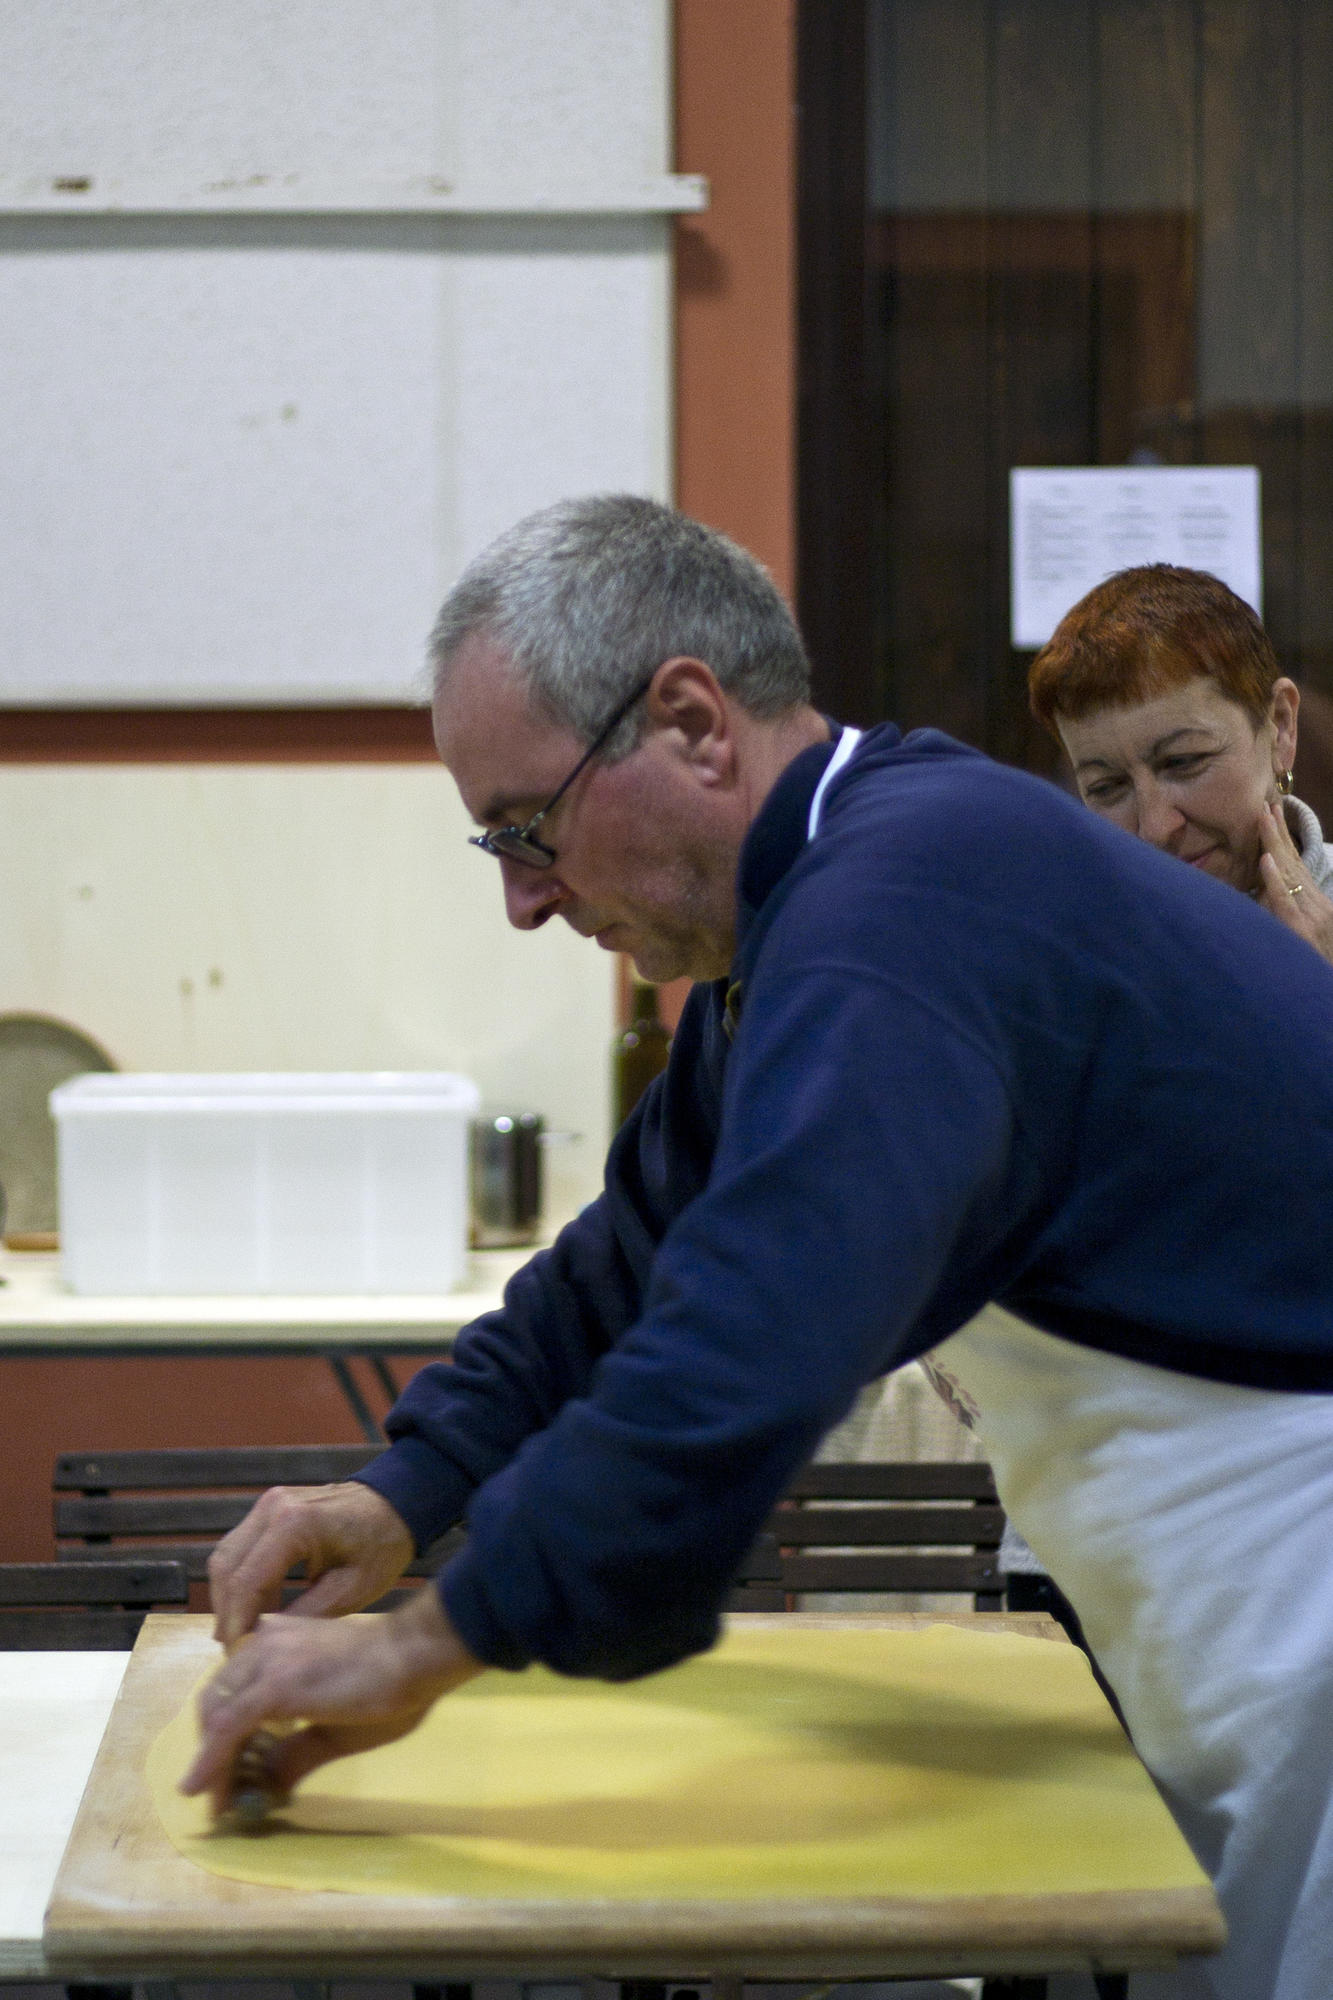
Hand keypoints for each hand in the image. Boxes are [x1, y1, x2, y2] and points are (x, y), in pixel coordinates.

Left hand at [180, 1582, 483, 1817]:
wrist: (416, 1655)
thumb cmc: (391, 1683)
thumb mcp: (336, 1726)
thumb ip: (297, 1751)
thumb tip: (269, 1785)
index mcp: (281, 1642)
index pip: (235, 1688)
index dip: (223, 1732)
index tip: (226, 1771)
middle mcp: (265, 1643)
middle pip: (217, 1701)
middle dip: (213, 1750)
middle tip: (220, 1791)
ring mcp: (267, 1661)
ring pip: (218, 1716)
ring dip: (212, 1763)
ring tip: (216, 1800)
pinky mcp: (274, 1686)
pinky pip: (229, 1728)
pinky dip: (212, 1762)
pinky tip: (204, 1789)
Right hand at [208, 1480, 414, 1649]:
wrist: (399, 1502)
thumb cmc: (383, 1546)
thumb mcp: (350, 1591)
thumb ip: (303, 1617)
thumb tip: (261, 1645)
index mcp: (294, 1525)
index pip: (246, 1581)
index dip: (236, 1622)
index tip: (235, 1655)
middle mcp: (272, 1508)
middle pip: (226, 1566)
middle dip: (226, 1610)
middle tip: (234, 1647)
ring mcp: (268, 1503)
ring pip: (226, 1555)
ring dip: (229, 1594)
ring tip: (241, 1631)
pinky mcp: (270, 1507)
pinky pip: (241, 1545)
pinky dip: (241, 1577)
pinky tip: (256, 1606)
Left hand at [1257, 801, 1332, 965]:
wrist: (1323, 993)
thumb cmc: (1311, 965)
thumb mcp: (1295, 934)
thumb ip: (1279, 912)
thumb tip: (1258, 893)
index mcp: (1313, 902)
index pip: (1296, 864)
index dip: (1283, 839)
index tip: (1270, 813)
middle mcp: (1314, 903)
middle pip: (1293, 862)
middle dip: (1277, 832)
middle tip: (1264, 804)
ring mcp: (1310, 915)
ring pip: (1290, 874)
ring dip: (1275, 844)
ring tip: (1263, 818)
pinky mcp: (1301, 930)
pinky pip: (1285, 901)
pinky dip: (1275, 880)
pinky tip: (1265, 861)